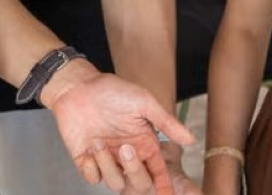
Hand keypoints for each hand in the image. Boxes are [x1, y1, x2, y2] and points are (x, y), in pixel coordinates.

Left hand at [44, 60, 193, 194]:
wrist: (81, 88)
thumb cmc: (115, 91)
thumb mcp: (145, 103)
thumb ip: (167, 123)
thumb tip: (191, 139)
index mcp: (144, 142)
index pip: (158, 169)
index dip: (163, 183)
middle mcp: (128, 154)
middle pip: (139, 181)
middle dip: (133, 169)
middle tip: (125, 148)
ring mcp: (108, 159)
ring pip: (115, 182)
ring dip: (107, 164)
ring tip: (99, 141)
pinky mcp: (87, 161)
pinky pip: (93, 178)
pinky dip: (93, 168)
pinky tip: (90, 149)